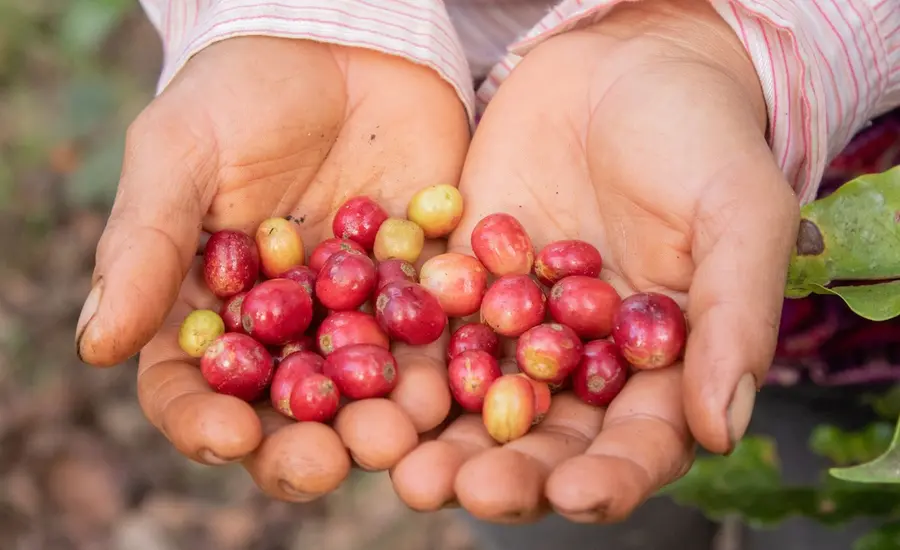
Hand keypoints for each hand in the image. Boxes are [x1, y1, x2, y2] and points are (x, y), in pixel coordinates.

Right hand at [75, 37, 468, 499]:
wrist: (342, 38)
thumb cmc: (241, 90)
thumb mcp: (180, 152)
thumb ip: (145, 244)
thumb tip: (96, 345)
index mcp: (212, 306)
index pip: (195, 384)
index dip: (203, 420)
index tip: (228, 439)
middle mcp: (286, 324)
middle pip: (290, 405)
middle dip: (309, 440)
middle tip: (332, 459)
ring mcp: (360, 309)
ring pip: (370, 383)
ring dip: (387, 415)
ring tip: (405, 429)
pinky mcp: (425, 281)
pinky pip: (438, 328)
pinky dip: (448, 355)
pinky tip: (461, 375)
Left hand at [392, 0, 798, 521]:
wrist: (619, 64)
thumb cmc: (700, 135)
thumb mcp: (737, 214)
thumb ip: (735, 318)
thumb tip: (724, 429)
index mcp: (658, 364)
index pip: (637, 442)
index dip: (609, 476)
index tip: (575, 496)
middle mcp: (580, 360)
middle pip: (543, 436)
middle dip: (504, 471)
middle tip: (457, 491)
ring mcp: (514, 323)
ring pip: (474, 398)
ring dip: (436, 437)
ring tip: (400, 465)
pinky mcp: (460, 280)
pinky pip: (426, 324)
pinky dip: (396, 354)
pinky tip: (363, 380)